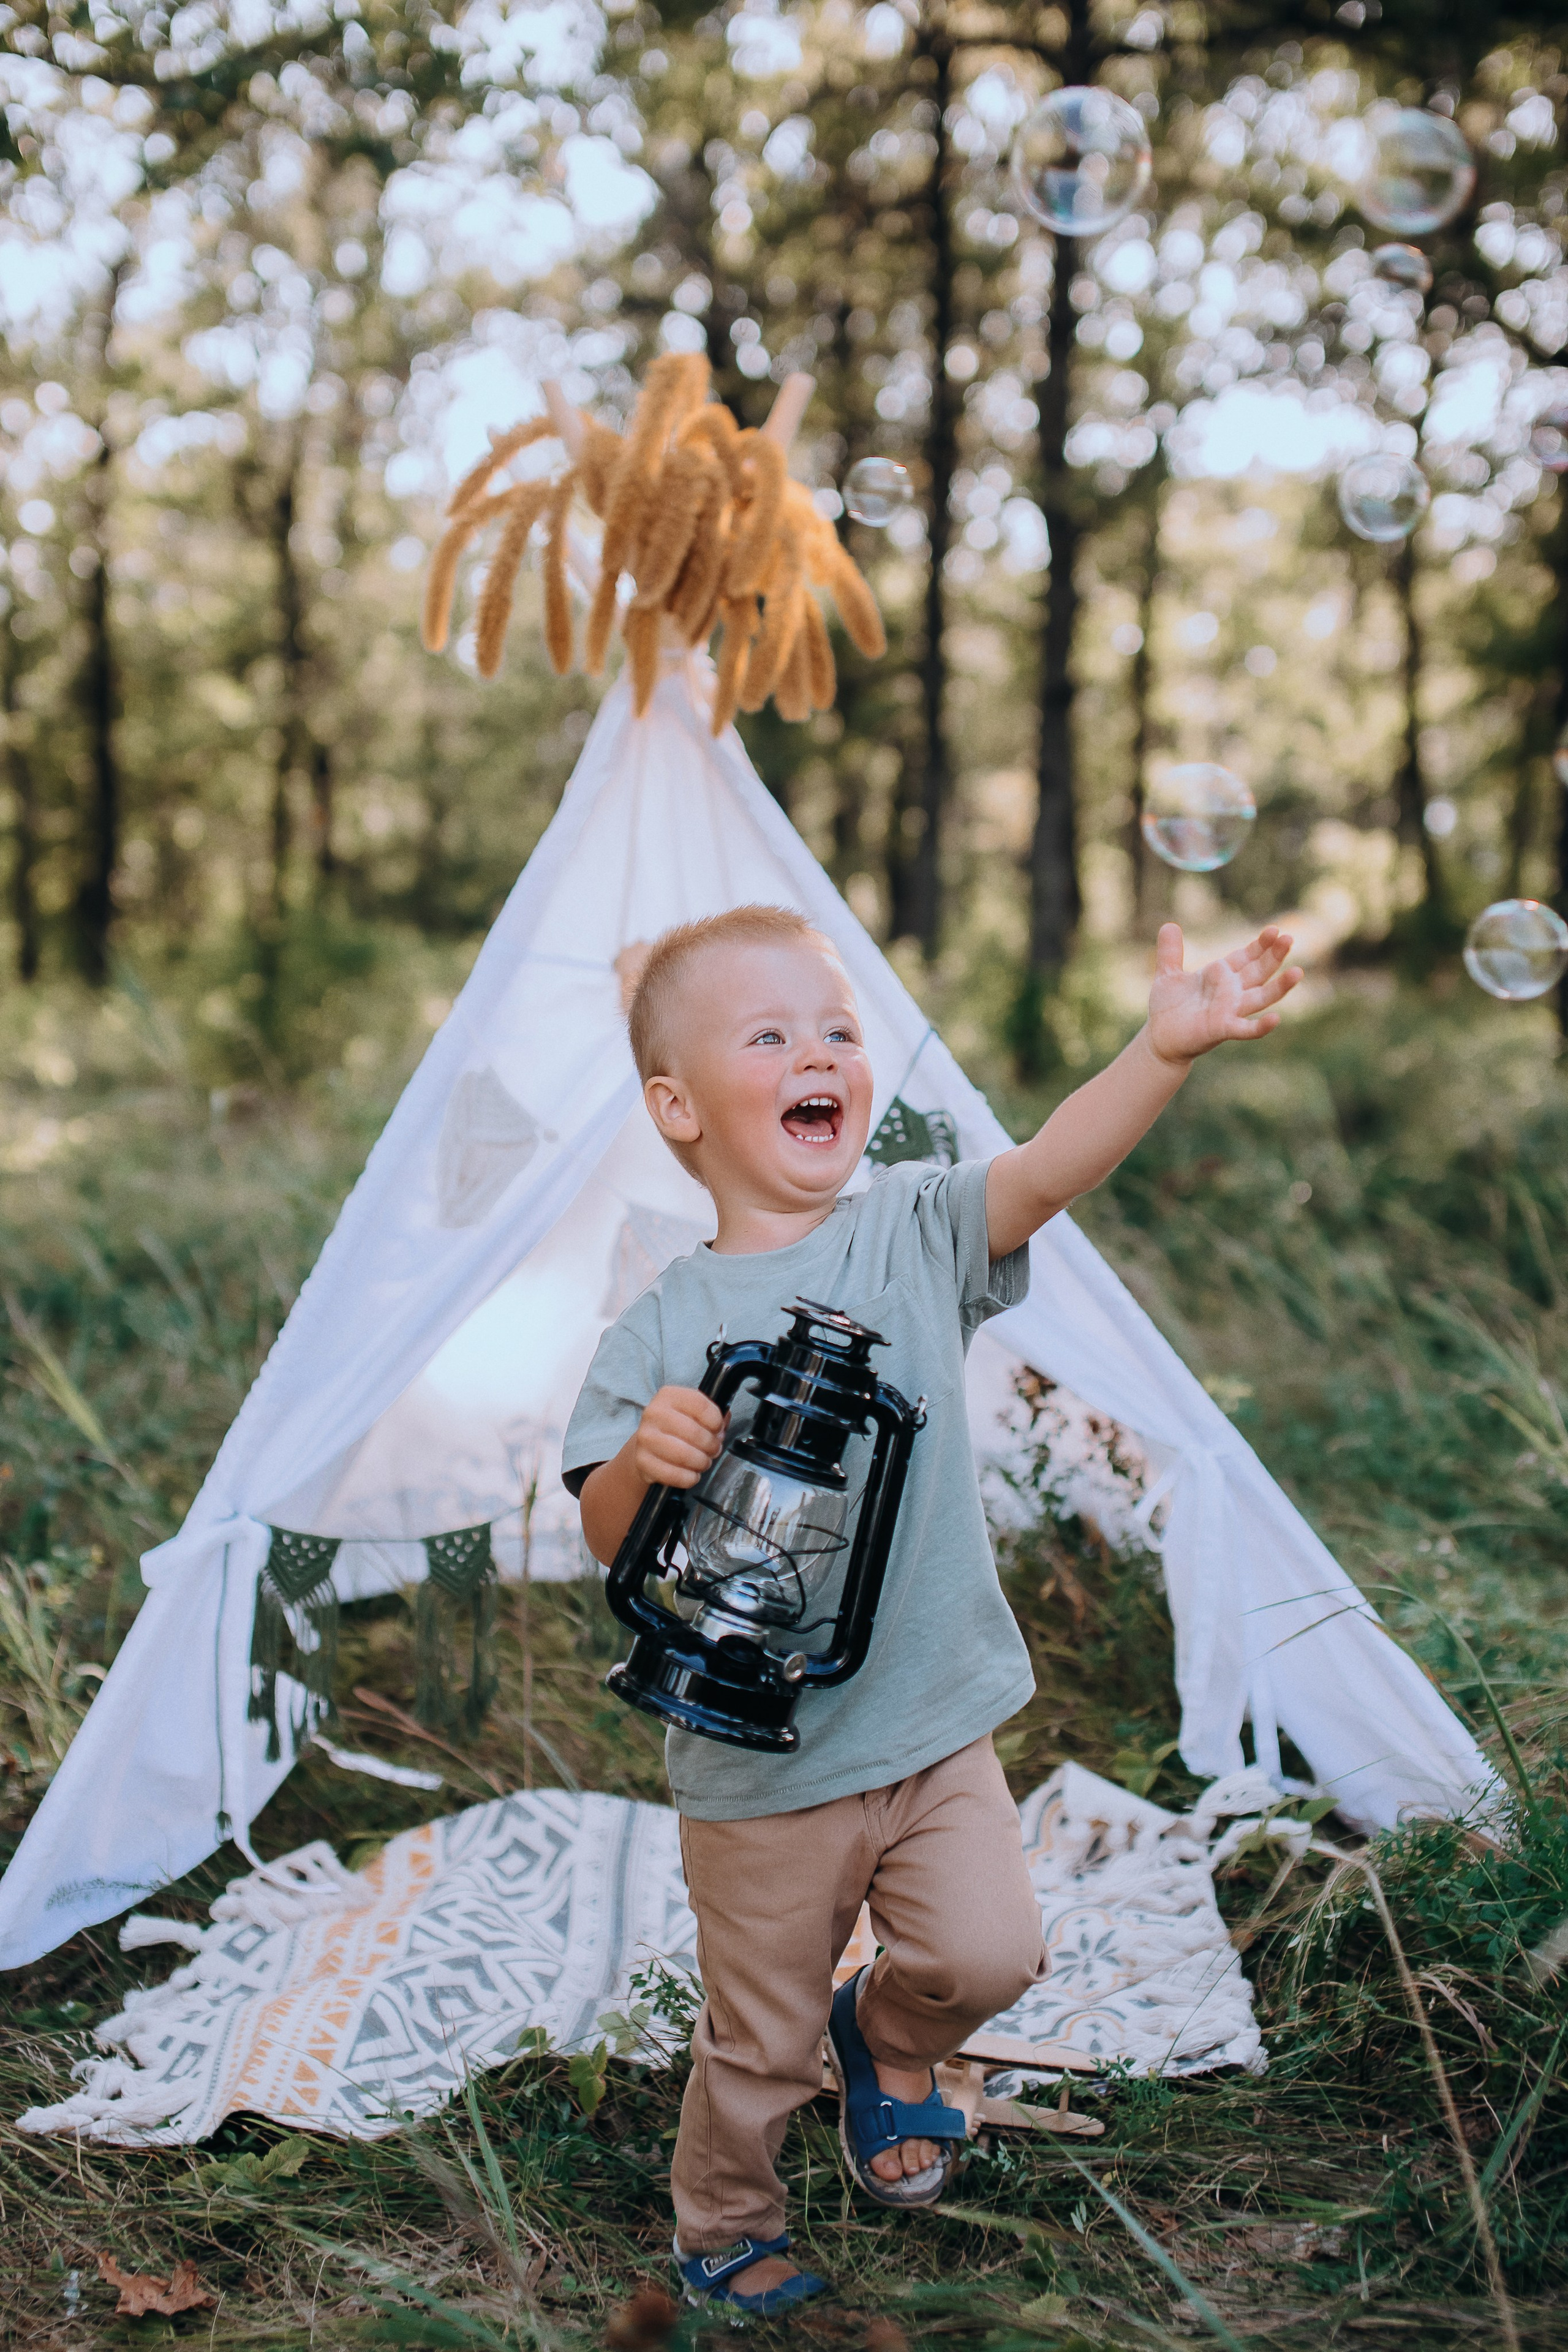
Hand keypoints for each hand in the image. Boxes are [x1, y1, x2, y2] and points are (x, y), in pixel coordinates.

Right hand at [634, 1386, 725, 1489]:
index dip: (716, 1421)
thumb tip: (723, 1423)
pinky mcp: (643, 1462)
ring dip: (701, 1462)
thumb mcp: (693, 1413)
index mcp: (668, 1396)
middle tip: (712, 1449)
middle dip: (711, 1446)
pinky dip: (689, 1478)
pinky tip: (690, 1473)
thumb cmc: (676, 1429)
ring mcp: (645, 1438)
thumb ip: (713, 1415)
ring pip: (685, 1455)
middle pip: (695, 1433)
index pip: (700, 1404)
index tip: (718, 1429)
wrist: (649, 1446)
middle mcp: (653, 1413)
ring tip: (702, 1461)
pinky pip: (675, 1475)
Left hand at [1146, 922, 1300, 1065]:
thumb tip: (1169, 925)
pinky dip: (1261, 1026)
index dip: (1261, 944)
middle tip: (1289, 939)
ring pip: (1261, 997)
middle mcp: (1232, 992)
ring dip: (1280, 987)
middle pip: (1259, 972)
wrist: (1159, 1038)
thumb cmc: (1168, 1008)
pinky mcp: (1223, 1029)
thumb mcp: (1168, 974)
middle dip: (1274, 956)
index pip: (1247, 956)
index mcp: (1222, 975)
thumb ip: (1170, 951)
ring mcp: (1230, 1011)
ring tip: (1298, 972)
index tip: (1274, 930)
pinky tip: (1275, 1019)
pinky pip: (1246, 1029)